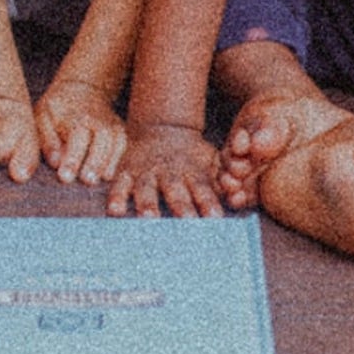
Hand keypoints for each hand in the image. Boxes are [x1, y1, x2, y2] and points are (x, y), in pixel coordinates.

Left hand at [34, 77, 125, 186]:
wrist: (81, 90)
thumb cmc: (57, 109)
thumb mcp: (43, 117)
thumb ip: (47, 140)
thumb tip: (55, 163)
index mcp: (77, 116)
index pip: (77, 137)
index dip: (72, 158)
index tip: (65, 177)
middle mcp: (100, 120)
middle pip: (103, 140)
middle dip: (96, 162)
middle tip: (87, 181)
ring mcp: (114, 126)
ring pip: (119, 143)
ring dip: (111, 163)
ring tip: (103, 181)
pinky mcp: (121, 133)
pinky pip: (126, 147)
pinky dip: (121, 161)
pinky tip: (113, 177)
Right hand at [109, 123, 224, 218]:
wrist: (162, 129)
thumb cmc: (193, 156)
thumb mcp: (212, 161)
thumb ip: (225, 178)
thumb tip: (238, 196)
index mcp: (192, 172)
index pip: (202, 189)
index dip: (208, 203)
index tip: (215, 220)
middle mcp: (169, 173)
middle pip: (175, 191)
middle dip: (181, 207)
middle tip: (186, 224)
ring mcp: (145, 173)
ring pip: (146, 189)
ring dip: (147, 204)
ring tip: (149, 220)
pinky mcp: (126, 173)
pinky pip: (119, 185)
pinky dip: (116, 198)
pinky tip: (115, 212)